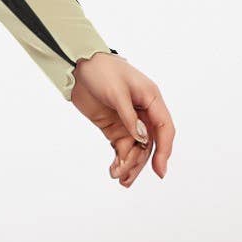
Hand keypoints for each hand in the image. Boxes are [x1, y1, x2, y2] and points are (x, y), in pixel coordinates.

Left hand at [70, 51, 174, 187]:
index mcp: (151, 99)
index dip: (164, 149)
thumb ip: (129, 116)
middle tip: (127, 177)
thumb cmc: (101, 69)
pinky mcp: (114, 126)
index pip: (164, 128)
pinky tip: (114, 169)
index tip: (159, 169)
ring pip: (136, 148)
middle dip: (140, 162)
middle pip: (150, 143)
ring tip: (118, 177)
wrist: (77, 64)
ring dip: (129, 164)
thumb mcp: (116, 91)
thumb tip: (143, 139)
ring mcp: (128, 121)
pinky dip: (119, 158)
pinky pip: (121, 146)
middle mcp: (143, 112)